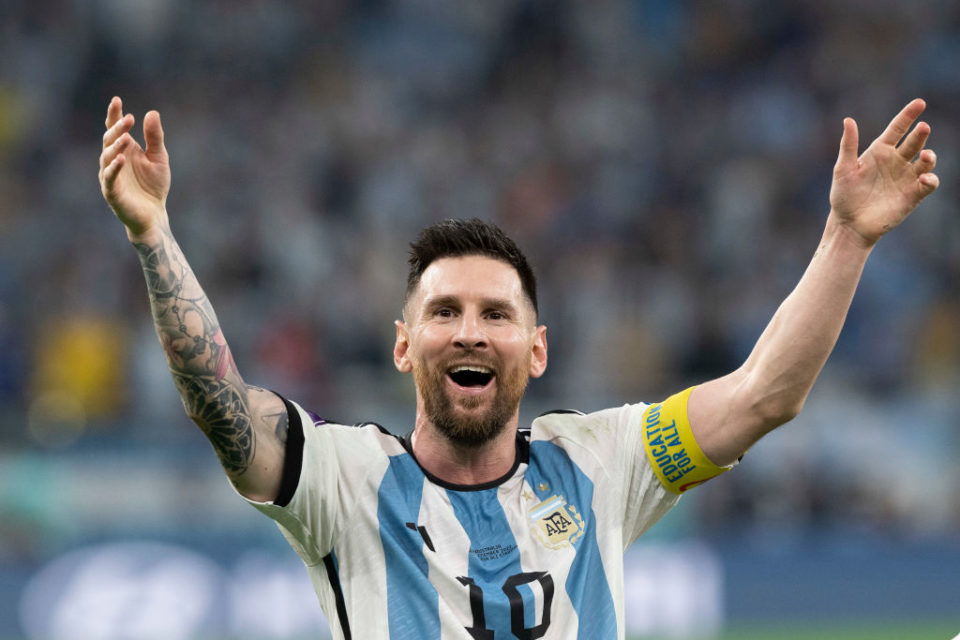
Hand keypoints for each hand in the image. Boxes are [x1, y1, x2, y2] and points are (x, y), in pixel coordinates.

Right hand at [98, 96, 170, 238]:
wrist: (153, 214)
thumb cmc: (153, 185)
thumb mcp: (159, 157)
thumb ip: (155, 137)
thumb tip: (152, 112)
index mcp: (123, 150)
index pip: (114, 128)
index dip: (114, 115)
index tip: (117, 100)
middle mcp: (113, 160)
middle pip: (110, 140)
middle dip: (118, 128)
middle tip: (129, 119)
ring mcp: (110, 175)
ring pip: (107, 157)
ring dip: (116, 146)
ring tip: (127, 137)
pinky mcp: (112, 191)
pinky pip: (109, 178)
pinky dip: (114, 168)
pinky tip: (121, 159)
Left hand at [829, 98, 938, 246]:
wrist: (849, 223)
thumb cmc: (843, 195)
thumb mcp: (843, 169)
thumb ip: (848, 145)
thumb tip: (848, 120)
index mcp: (880, 151)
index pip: (898, 128)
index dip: (908, 115)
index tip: (920, 102)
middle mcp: (896, 161)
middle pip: (914, 143)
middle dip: (920, 134)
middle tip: (923, 128)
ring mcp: (906, 177)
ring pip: (926, 161)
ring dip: (929, 157)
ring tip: (926, 156)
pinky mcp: (913, 195)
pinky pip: (928, 184)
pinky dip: (930, 179)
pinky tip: (924, 179)